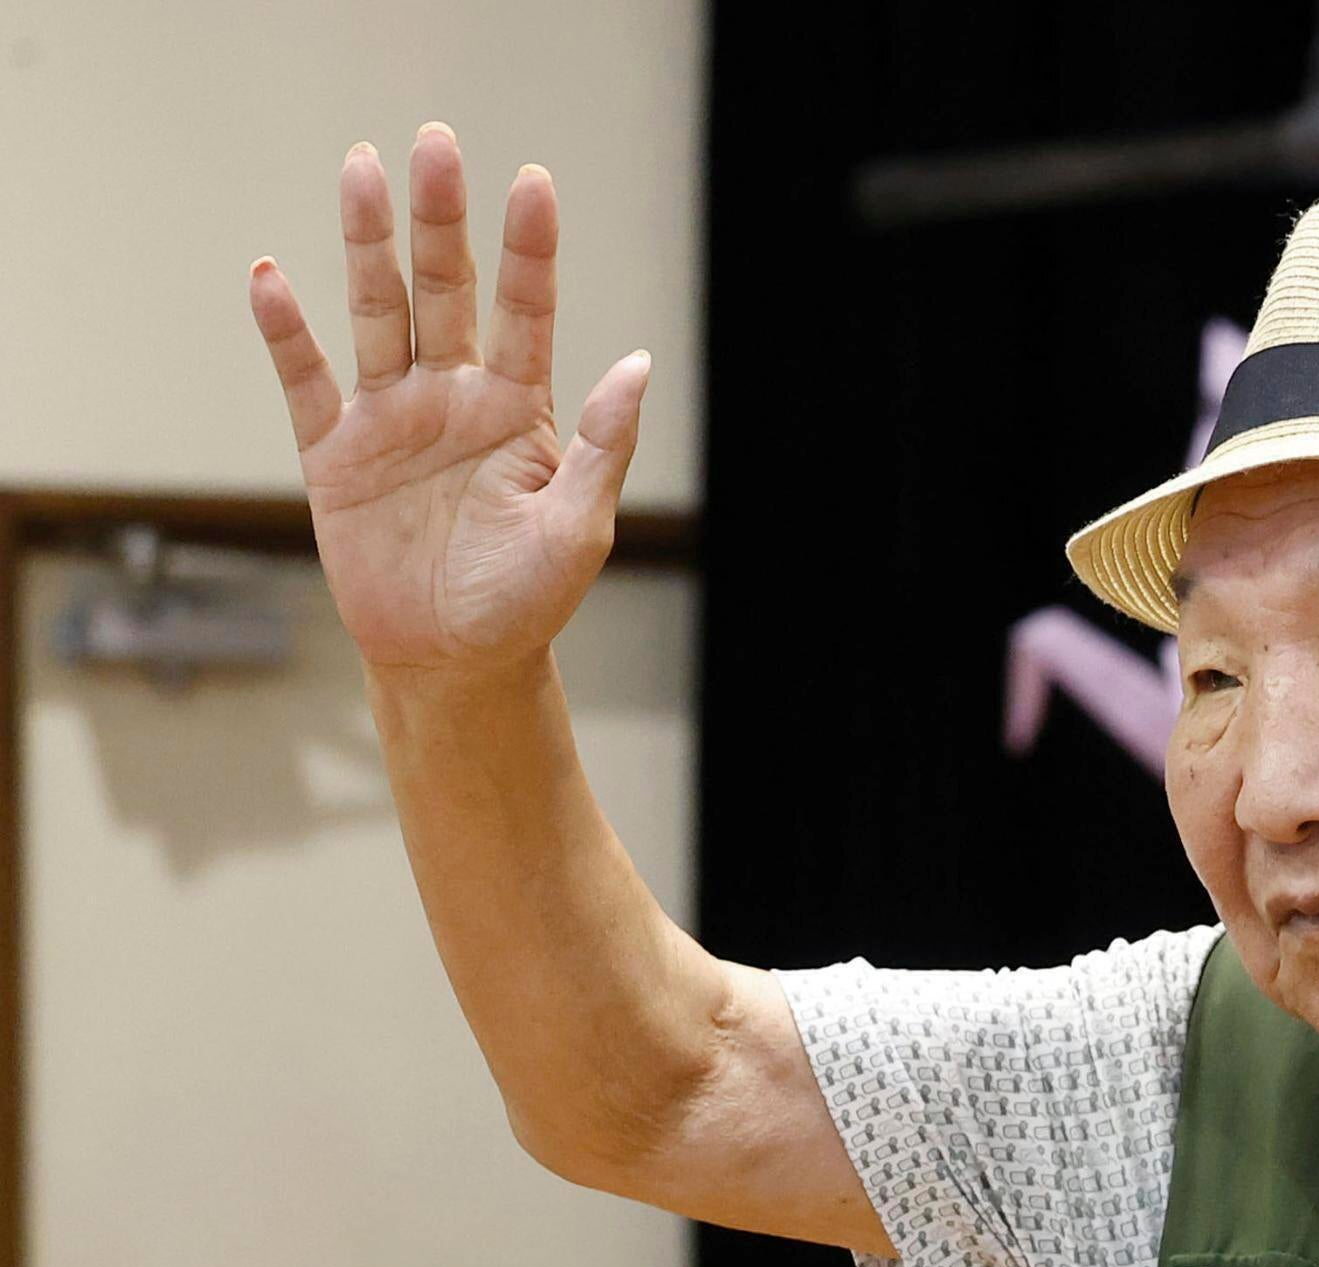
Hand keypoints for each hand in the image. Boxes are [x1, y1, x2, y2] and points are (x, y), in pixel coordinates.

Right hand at [248, 125, 646, 676]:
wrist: (456, 661)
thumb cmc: (528, 600)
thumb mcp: (580, 527)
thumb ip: (605, 444)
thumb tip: (638, 361)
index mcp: (518, 410)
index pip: (526, 311)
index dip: (529, 248)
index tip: (532, 181)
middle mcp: (452, 397)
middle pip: (443, 290)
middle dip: (439, 220)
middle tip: (434, 143)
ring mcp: (390, 417)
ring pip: (375, 311)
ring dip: (367, 244)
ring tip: (361, 169)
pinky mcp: (334, 452)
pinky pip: (307, 379)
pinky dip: (285, 331)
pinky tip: (270, 276)